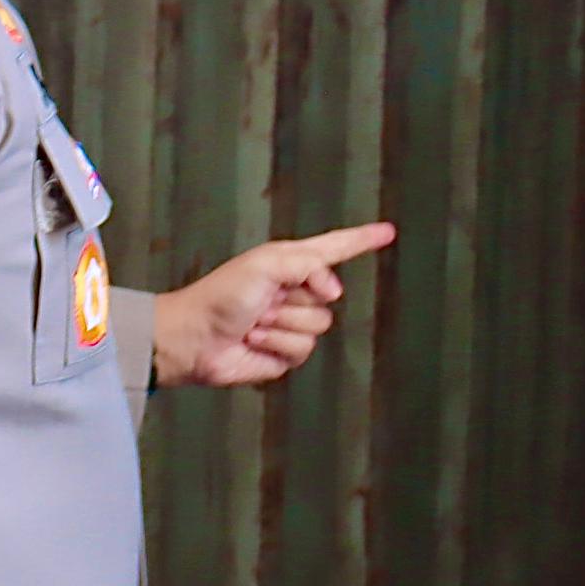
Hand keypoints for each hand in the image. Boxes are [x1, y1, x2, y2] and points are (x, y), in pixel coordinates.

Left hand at [153, 221, 395, 388]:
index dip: (363, 240)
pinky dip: (276, 346)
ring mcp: (291, 323)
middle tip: (264, 301)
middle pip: (330, 296)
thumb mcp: (266, 264)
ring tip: (254, 323)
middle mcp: (295, 291)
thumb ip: (308, 265)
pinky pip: (302, 351)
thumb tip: (332, 291)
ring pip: (319, 326)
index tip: (388, 232)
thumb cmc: (221, 296)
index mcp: (291, 263)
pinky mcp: (284, 353)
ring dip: (283, 325)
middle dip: (297, 300)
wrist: (195, 338)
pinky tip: (253, 342)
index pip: (336, 248)